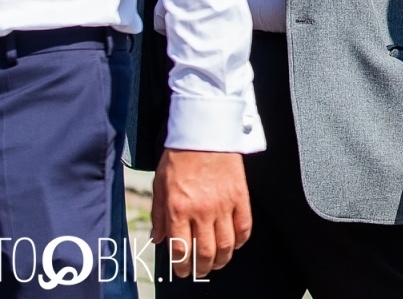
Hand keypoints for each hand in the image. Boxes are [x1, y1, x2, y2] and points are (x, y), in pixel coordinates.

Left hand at [151, 149, 250, 278]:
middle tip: (200, 271)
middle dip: (202, 268)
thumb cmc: (180, 156)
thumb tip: (158, 238)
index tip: (182, 271)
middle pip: (205, 252)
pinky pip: (244, 226)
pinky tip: (234, 244)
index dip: (181, 266)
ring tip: (218, 263)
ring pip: (226, 244)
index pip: (181, 249)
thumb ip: (159, 214)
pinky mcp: (240, 196)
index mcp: (178, 208)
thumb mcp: (160, 185)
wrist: (205, 132)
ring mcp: (223, 204)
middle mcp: (202, 210)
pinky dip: (240, 240)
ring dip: (222, 259)